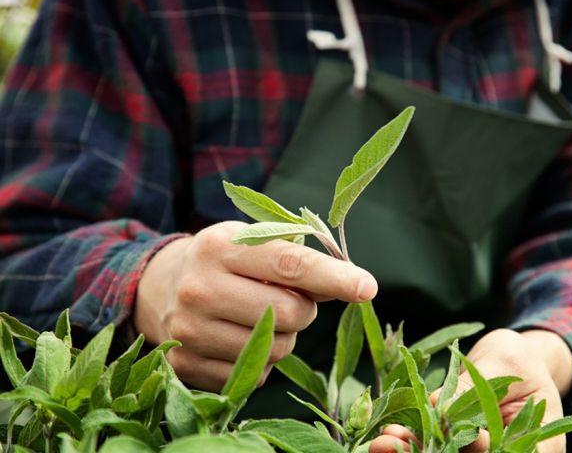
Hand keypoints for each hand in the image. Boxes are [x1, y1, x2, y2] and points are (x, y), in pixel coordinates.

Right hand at [135, 221, 377, 390]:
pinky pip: (256, 375)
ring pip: (278, 349)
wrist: (158, 288)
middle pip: (291, 313)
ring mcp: (190, 331)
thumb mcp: (249, 242)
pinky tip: (238, 338)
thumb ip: (296, 259)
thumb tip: (350, 285)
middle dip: (305, 309)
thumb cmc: (220, 261)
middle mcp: (200, 288)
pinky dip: (262, 359)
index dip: (333, 277)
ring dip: (285, 336)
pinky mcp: (187, 364)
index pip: (289, 264)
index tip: (367, 287)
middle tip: (288, 298)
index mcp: (219, 247)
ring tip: (259, 316)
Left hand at [370, 329, 571, 452]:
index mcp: (538, 444)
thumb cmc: (517, 358)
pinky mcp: (458, 445)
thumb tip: (437, 405)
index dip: (480, 449)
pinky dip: (411, 442)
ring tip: (382, 444)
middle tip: (392, 446)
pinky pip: (435, 446)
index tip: (461, 437)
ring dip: (413, 452)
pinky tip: (387, 436)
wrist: (509, 361)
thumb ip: (473, 387)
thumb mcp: (501, 364)